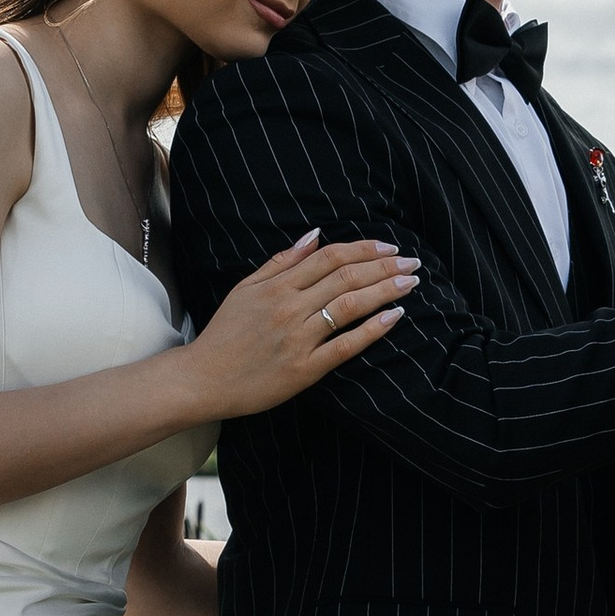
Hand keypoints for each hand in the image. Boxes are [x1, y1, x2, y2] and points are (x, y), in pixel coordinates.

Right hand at [182, 231, 417, 417]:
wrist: (202, 379)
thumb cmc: (224, 334)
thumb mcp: (246, 289)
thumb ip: (281, 262)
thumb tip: (315, 235)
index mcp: (277, 287)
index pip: (330, 258)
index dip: (363, 249)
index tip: (389, 246)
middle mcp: (290, 308)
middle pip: (346, 277)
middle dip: (384, 266)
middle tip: (412, 262)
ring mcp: (299, 339)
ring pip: (350, 306)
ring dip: (385, 291)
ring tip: (410, 283)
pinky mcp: (305, 369)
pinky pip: (345, 346)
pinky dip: (372, 329)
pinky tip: (394, 317)